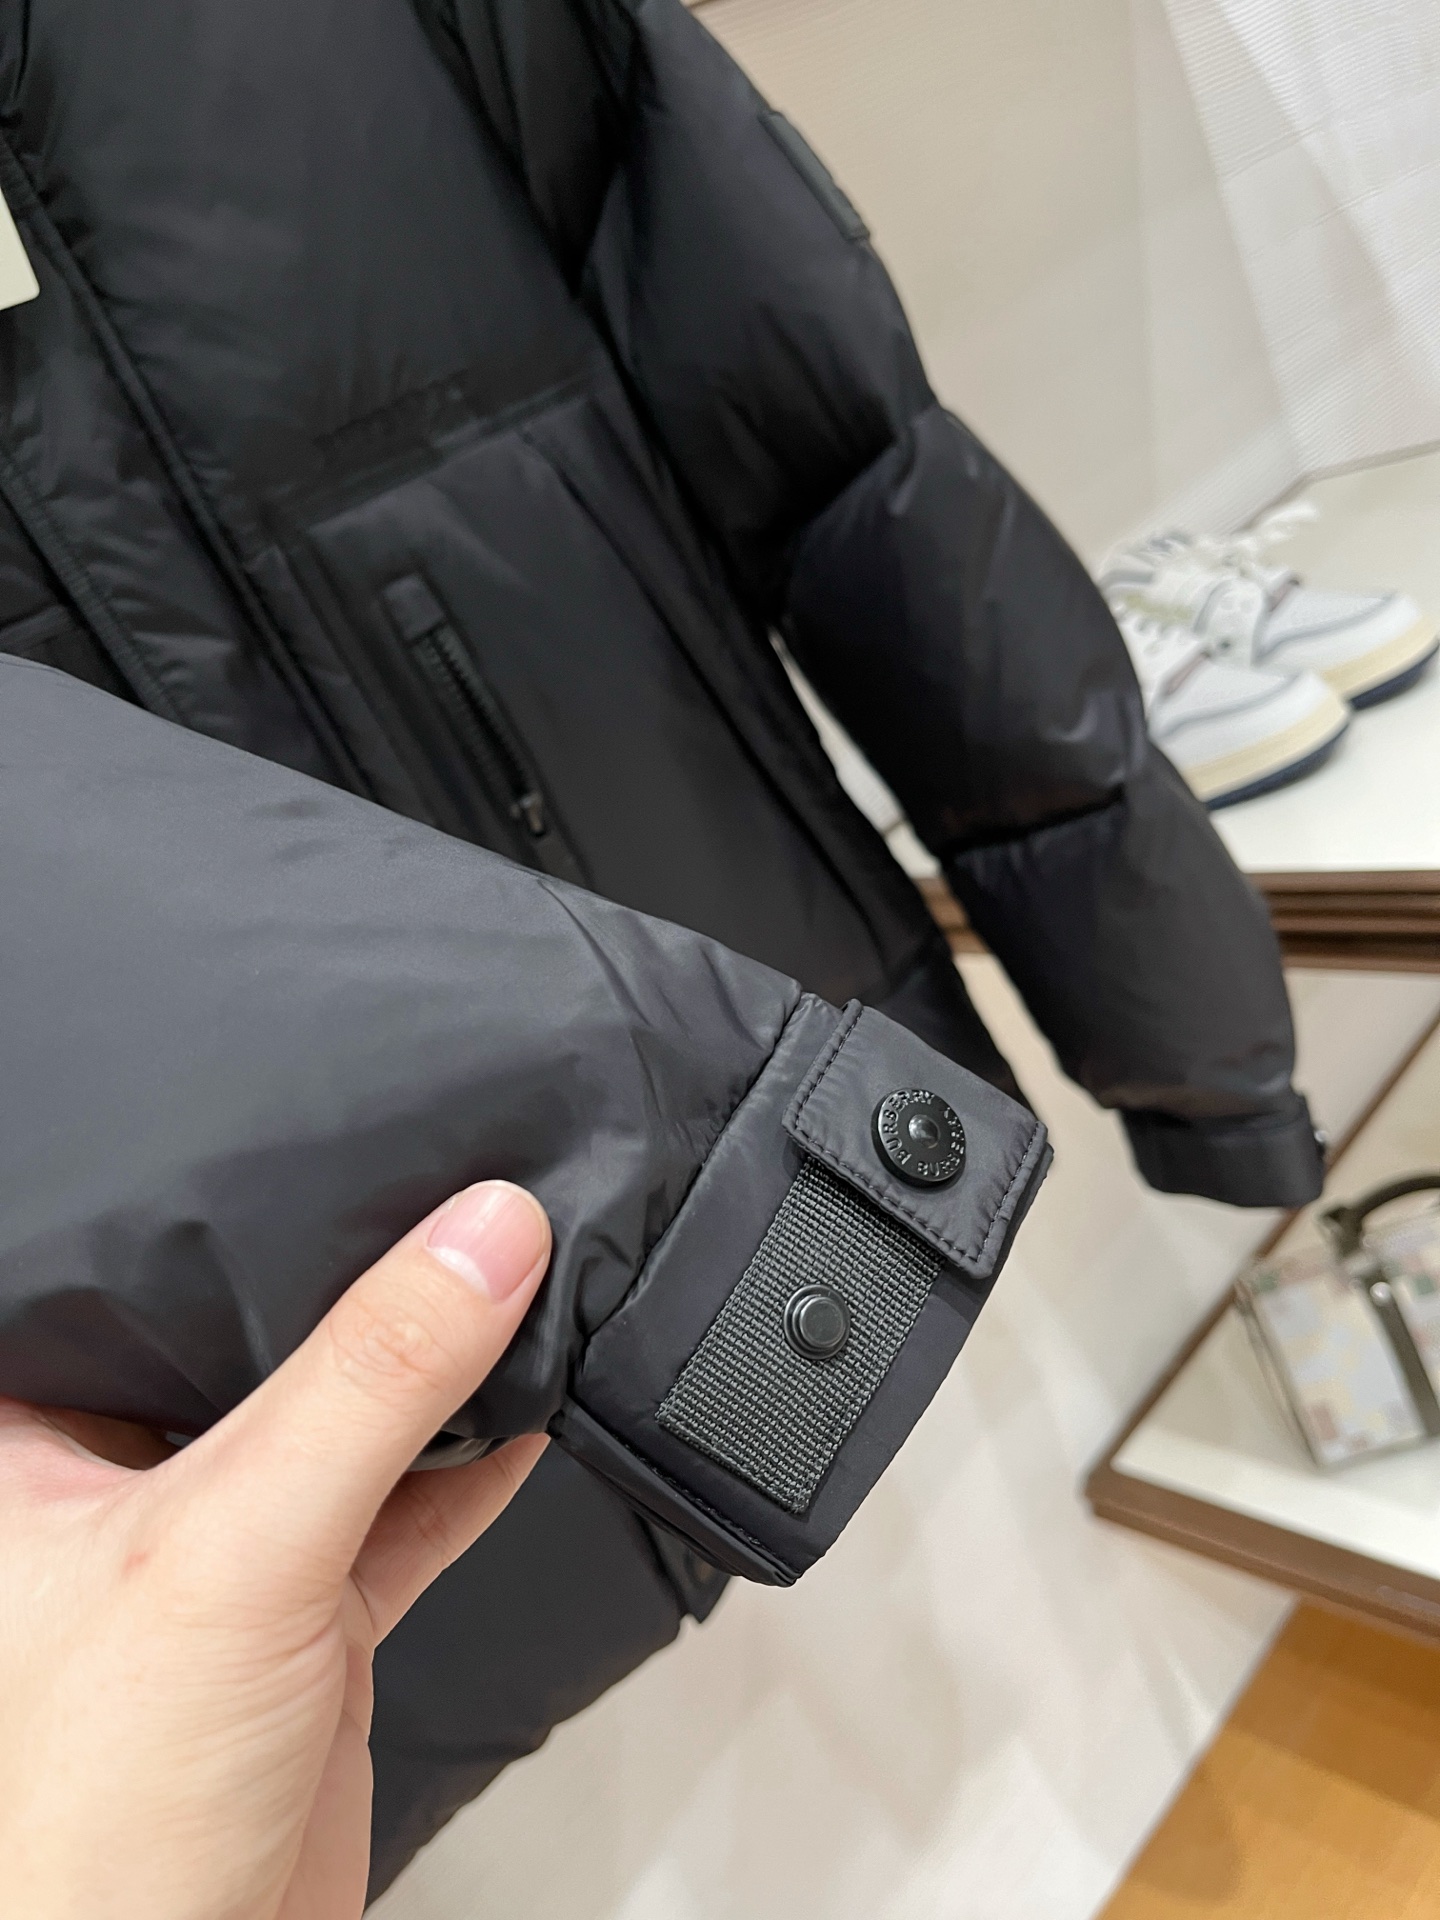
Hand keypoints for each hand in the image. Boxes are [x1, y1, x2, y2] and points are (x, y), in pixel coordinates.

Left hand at [0, 1180, 551, 1919]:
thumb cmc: (87, 1829)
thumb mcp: (237, 1546)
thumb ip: (368, 1384)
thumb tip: (482, 1238)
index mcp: (23, 1435)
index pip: (113, 1259)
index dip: (198, 1180)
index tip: (308, 1101)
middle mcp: (112, 1478)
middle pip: (243, 1326)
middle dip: (344, 1266)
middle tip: (435, 1169)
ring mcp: (218, 1547)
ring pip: (338, 1410)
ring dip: (430, 1361)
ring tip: (508, 1272)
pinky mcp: (303, 1613)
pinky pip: (403, 1500)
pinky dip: (473, 1459)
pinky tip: (529, 1406)